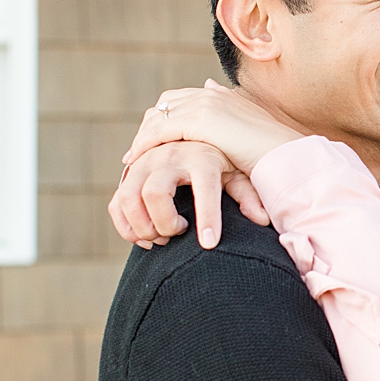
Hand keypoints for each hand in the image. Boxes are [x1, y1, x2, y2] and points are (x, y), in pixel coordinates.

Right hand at [109, 141, 269, 250]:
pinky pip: (117, 203)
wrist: (195, 136)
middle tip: (177, 235)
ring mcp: (145, 163)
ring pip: (128, 196)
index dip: (208, 218)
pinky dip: (125, 225)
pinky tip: (145, 238)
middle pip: (154, 192)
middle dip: (164, 222)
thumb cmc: (222, 160)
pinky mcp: (130, 174)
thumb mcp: (239, 174)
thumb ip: (248, 194)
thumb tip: (262, 219)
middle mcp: (169, 155)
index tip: (210, 244)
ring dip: (141, 225)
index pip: (204, 189)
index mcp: (202, 156)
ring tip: (161, 237)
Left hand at [122, 79, 300, 173]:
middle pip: (165, 104)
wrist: (286, 156)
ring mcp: (205, 104)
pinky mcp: (200, 121)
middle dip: (149, 126)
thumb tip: (213, 91)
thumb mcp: (246, 130)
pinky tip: (136, 160)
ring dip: (143, 137)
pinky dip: (146, 144)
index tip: (150, 139)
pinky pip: (162, 130)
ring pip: (159, 117)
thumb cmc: (270, 151)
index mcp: (220, 94)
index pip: (178, 100)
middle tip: (136, 150)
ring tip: (132, 159)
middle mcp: (210, 93)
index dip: (161, 119)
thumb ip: (227, 113)